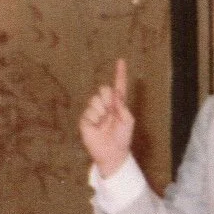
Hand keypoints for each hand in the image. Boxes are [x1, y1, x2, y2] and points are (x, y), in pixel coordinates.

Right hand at [78, 58, 134, 176]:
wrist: (112, 152)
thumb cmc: (123, 137)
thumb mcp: (128, 121)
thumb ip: (122, 107)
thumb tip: (115, 94)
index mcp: (118, 105)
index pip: (118, 86)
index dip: (119, 74)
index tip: (121, 60)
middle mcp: (106, 105)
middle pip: (104, 89)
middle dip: (108, 99)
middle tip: (111, 112)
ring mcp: (95, 111)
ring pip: (95, 100)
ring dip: (102, 111)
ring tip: (105, 122)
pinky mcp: (85, 118)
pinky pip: (89, 112)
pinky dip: (94, 119)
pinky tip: (97, 127)